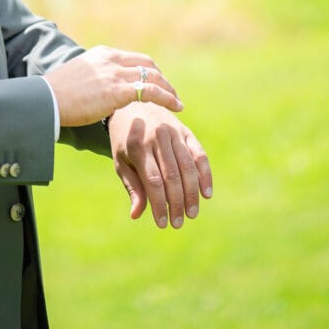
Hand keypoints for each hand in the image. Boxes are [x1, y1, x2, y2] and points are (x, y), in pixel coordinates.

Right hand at [44, 45, 183, 126]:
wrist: (45, 100)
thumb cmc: (55, 95)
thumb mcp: (77, 77)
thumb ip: (92, 78)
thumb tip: (97, 90)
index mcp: (102, 54)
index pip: (133, 58)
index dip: (147, 71)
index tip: (154, 82)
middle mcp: (112, 59)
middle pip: (147, 64)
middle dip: (161, 78)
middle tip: (169, 92)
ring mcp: (115, 73)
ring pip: (153, 77)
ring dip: (168, 89)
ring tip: (177, 101)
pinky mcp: (118, 91)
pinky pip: (151, 91)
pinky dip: (167, 98)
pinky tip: (176, 107)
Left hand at [108, 102, 212, 228]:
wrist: (134, 105)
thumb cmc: (125, 139)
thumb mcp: (121, 161)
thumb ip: (132, 186)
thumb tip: (136, 215)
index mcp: (138, 146)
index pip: (153, 181)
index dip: (159, 204)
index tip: (162, 223)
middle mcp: (157, 137)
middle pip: (172, 176)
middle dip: (177, 203)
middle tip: (178, 223)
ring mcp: (174, 133)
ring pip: (187, 167)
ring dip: (192, 193)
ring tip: (192, 213)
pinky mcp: (186, 132)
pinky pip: (199, 155)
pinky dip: (205, 175)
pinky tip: (206, 193)